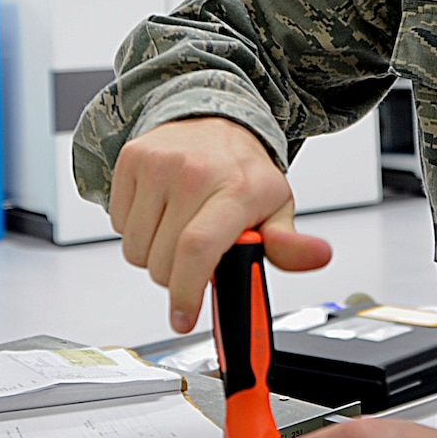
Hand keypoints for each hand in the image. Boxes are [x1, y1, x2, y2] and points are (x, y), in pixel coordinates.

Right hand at [109, 117, 331, 332]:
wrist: (212, 119)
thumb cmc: (242, 170)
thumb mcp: (276, 207)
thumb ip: (290, 243)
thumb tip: (317, 256)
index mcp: (236, 189)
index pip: (199, 249)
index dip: (186, 292)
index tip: (183, 318)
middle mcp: (193, 172)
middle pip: (162, 262)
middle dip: (176, 277)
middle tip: (195, 258)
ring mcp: (158, 164)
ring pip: (136, 249)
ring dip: (153, 254)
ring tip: (178, 230)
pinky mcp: (131, 160)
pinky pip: (119, 224)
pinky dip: (136, 229)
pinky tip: (160, 210)